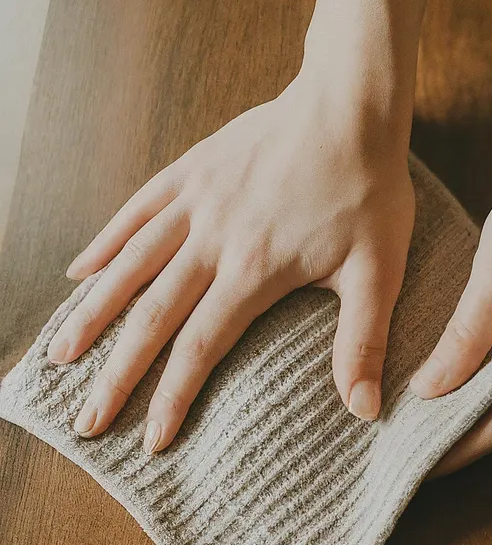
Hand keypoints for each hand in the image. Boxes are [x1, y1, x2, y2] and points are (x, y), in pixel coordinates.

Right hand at [47, 71, 414, 452]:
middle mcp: (212, 239)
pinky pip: (136, 210)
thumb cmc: (369, 189)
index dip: (171, 397)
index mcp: (254, 271)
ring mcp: (196, 201)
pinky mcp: (192, 169)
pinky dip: (105, 243)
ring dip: (92, 314)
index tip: (148, 440)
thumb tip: (366, 411)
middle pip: (150, 317)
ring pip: (129, 265)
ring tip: (59, 354)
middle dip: (116, 375)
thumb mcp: (378, 271)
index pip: (200, 348)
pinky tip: (80, 270)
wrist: (350, 105)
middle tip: (86, 419)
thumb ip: (363, 342)